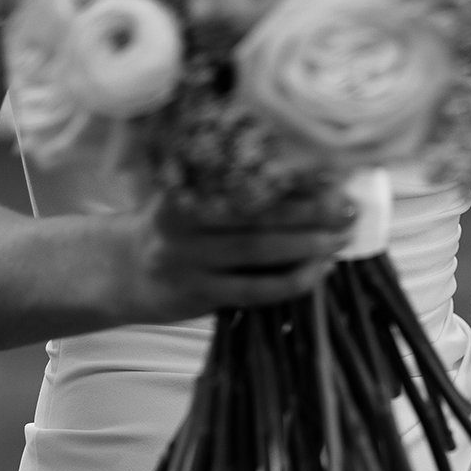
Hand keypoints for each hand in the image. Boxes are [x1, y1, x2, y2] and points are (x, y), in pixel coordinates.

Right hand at [105, 194, 357, 327]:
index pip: (247, 178)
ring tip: (340, 239)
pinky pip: (254, 289)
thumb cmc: (172, 228)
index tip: (330, 176)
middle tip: (348, 209)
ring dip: (306, 246)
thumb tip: (304, 182)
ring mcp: (190, 258)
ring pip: (259, 250)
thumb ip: (227, 187)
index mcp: (186, 184)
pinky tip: (317, 273)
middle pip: (258, 212)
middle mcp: (185, 218)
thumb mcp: (187, 194)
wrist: (122, 272)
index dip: (291, 178)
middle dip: (309, 211)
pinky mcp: (198, 294)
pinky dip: (289, 281)